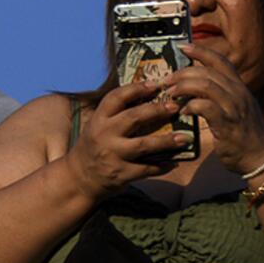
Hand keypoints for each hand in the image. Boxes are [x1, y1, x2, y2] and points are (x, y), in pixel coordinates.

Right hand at [64, 80, 190, 199]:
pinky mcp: (121, 174)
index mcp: (99, 118)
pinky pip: (146, 169)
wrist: (79, 178)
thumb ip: (117, 114)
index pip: (116, 97)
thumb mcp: (98, 125)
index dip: (136, 89)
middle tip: (175, 106)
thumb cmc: (93, 145)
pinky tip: (175, 162)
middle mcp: (105, 134)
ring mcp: (113, 155)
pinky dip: (161, 166)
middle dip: (156, 110)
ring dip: (166, 141)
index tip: (156, 84)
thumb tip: (148, 98)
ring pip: (143, 145)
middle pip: (133, 118)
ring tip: (184, 138)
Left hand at [168, 42, 263, 174]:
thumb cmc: (246, 133)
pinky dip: (191, 106)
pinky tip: (183, 111)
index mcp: (239, 87)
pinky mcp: (227, 125)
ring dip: (184, 87)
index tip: (183, 46)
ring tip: (171, 94)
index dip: (201, 51)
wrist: (262, 158)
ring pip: (206, 86)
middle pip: (207, 72)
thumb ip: (225, 93)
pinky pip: (206, 108)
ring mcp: (234, 108)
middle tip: (168, 80)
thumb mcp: (240, 106)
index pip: (220, 61)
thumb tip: (199, 83)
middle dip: (183, 73)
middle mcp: (238, 94)